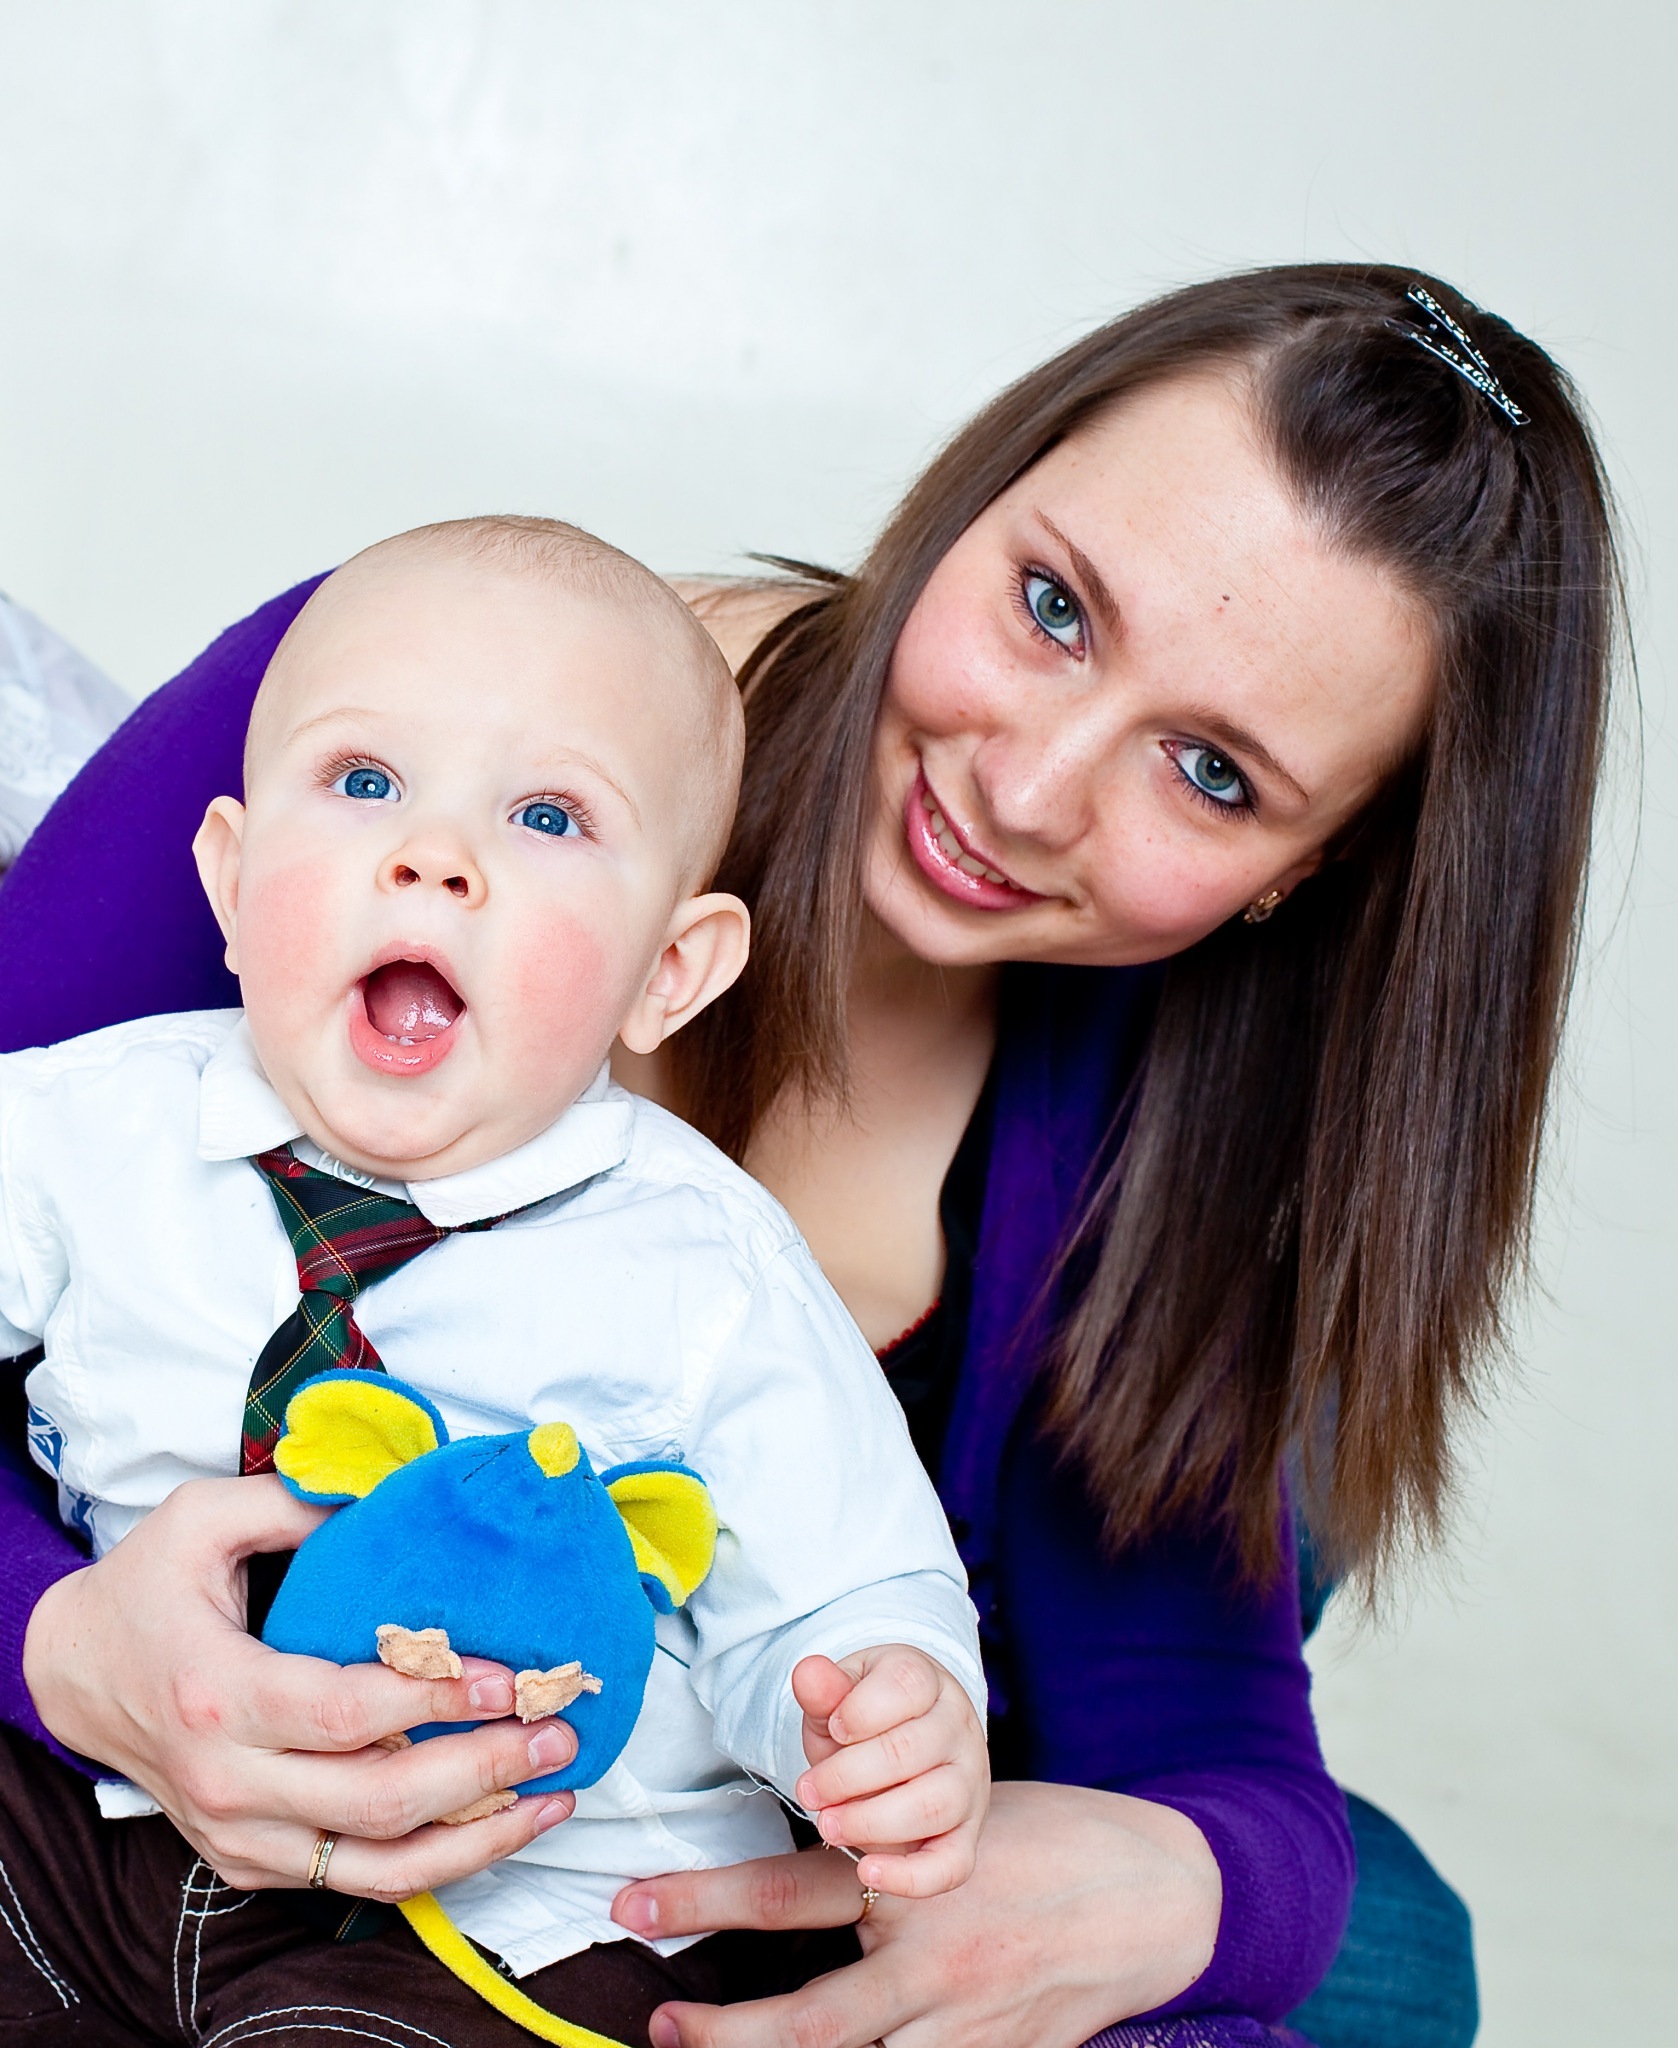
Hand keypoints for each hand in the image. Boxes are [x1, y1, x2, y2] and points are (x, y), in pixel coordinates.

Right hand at [23, 1475, 578, 1901]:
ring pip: (377, 1867)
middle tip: (559, 1732)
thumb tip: (393, 1493)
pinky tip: (496, 1825)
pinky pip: (355, 1879)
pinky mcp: (251, 1862)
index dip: (435, 1700)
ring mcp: (240, 1836)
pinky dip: (434, 1863)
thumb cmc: (144, 1590)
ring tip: (554, 1796)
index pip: (348, 1715)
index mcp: (219, 1696)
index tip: (510, 1678)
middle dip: (484, 1771)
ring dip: (478, 1839)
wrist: (71, 1675)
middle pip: (379, 1801)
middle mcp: (229, 1783)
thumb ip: (296, 1501)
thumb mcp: (200, 1519)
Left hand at [612, 1779, 1221, 2047]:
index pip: (783, 1893)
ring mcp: (962, 2024)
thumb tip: (806, 1816)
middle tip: (660, 2021)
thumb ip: (878, 1829)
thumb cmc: (1049, 1837)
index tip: (631, 1901)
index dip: (701, 1899)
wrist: (1156, 1894)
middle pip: (806, 2017)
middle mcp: (929, 1959)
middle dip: (722, 2030)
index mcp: (911, 1879)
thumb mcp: (958, 1806)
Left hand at [792, 1646, 988, 1896]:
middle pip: (912, 1750)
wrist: (901, 1753)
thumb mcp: (841, 1698)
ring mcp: (970, 1784)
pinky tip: (868, 1871)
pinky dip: (910, 1876)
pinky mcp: (966, 1835)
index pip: (906, 1685)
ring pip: (934, 1805)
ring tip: (829, 1825)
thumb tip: (807, 1671)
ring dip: (871, 1820)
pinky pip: (952, 1864)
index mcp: (929, 1682)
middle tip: (808, 1790)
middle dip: (847, 1775)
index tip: (832, 1728)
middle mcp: (959, 1729)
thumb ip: (825, 1691)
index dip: (859, 1711)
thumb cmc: (865, 1722)